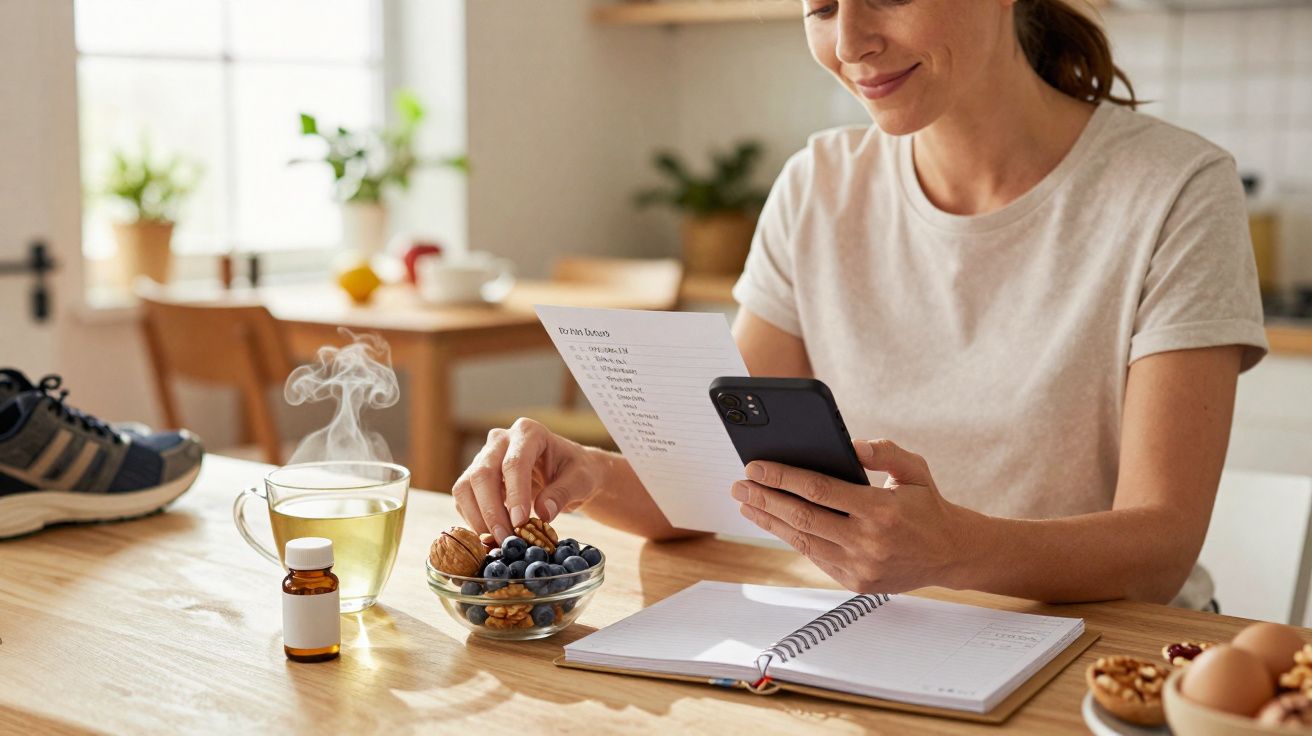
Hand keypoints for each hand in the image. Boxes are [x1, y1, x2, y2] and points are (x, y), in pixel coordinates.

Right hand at [451, 418, 601, 541]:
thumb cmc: (575, 471)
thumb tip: (543, 513)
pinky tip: (492, 535)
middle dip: (492, 511)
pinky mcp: (474, 477)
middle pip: (483, 474)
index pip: (514, 463)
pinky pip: (463, 499)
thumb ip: (563, 493)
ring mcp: (484, 457)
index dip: (515, 494)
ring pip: (466, 487)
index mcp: (528, 432)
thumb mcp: (581, 480)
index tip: (520, 522)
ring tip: (500, 541)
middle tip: (507, 539)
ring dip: (479, 518)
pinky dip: (474, 520)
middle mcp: (500, 440)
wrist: (566, 472)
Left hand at [730, 439, 972, 593]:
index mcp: (882, 510)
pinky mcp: (855, 582)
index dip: (783, 477)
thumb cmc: (927, 506)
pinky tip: (773, 521)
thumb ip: (884, 452)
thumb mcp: (914, 469)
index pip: (820, 490)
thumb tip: (849, 444)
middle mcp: (868, 542)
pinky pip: (815, 557)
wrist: (950, 554)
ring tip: (746, 503)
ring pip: (803, 541)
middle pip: (803, 517)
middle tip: (739, 485)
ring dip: (769, 520)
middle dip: (765, 499)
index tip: (756, 466)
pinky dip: (791, 538)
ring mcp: (860, 566)